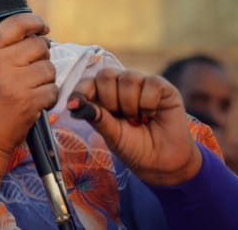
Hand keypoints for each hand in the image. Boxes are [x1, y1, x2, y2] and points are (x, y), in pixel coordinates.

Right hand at [0, 13, 55, 171]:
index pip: (15, 24)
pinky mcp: (28, 102)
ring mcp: (14, 82)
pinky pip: (52, 90)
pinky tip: (35, 104)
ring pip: (48, 68)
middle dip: (41, 57)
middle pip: (38, 46)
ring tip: (31, 90)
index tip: (42, 27)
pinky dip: (48, 98)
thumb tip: (33, 35)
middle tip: (34, 69)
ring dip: (46, 79)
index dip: (34, 22)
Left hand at [68, 68, 201, 185]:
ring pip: (128, 78)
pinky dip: (148, 103)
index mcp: (104, 96)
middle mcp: (121, 85)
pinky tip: (151, 115)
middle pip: (106, 75)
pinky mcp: (163, 87)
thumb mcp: (111, 134)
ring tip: (137, 120)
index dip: (80, 91)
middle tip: (121, 118)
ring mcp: (142, 84)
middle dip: (110, 100)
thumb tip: (75, 105)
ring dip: (130, 105)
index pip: (88, 82)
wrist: (162, 164)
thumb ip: (96, 117)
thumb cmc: (134, 147)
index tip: (74, 104)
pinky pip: (150, 84)